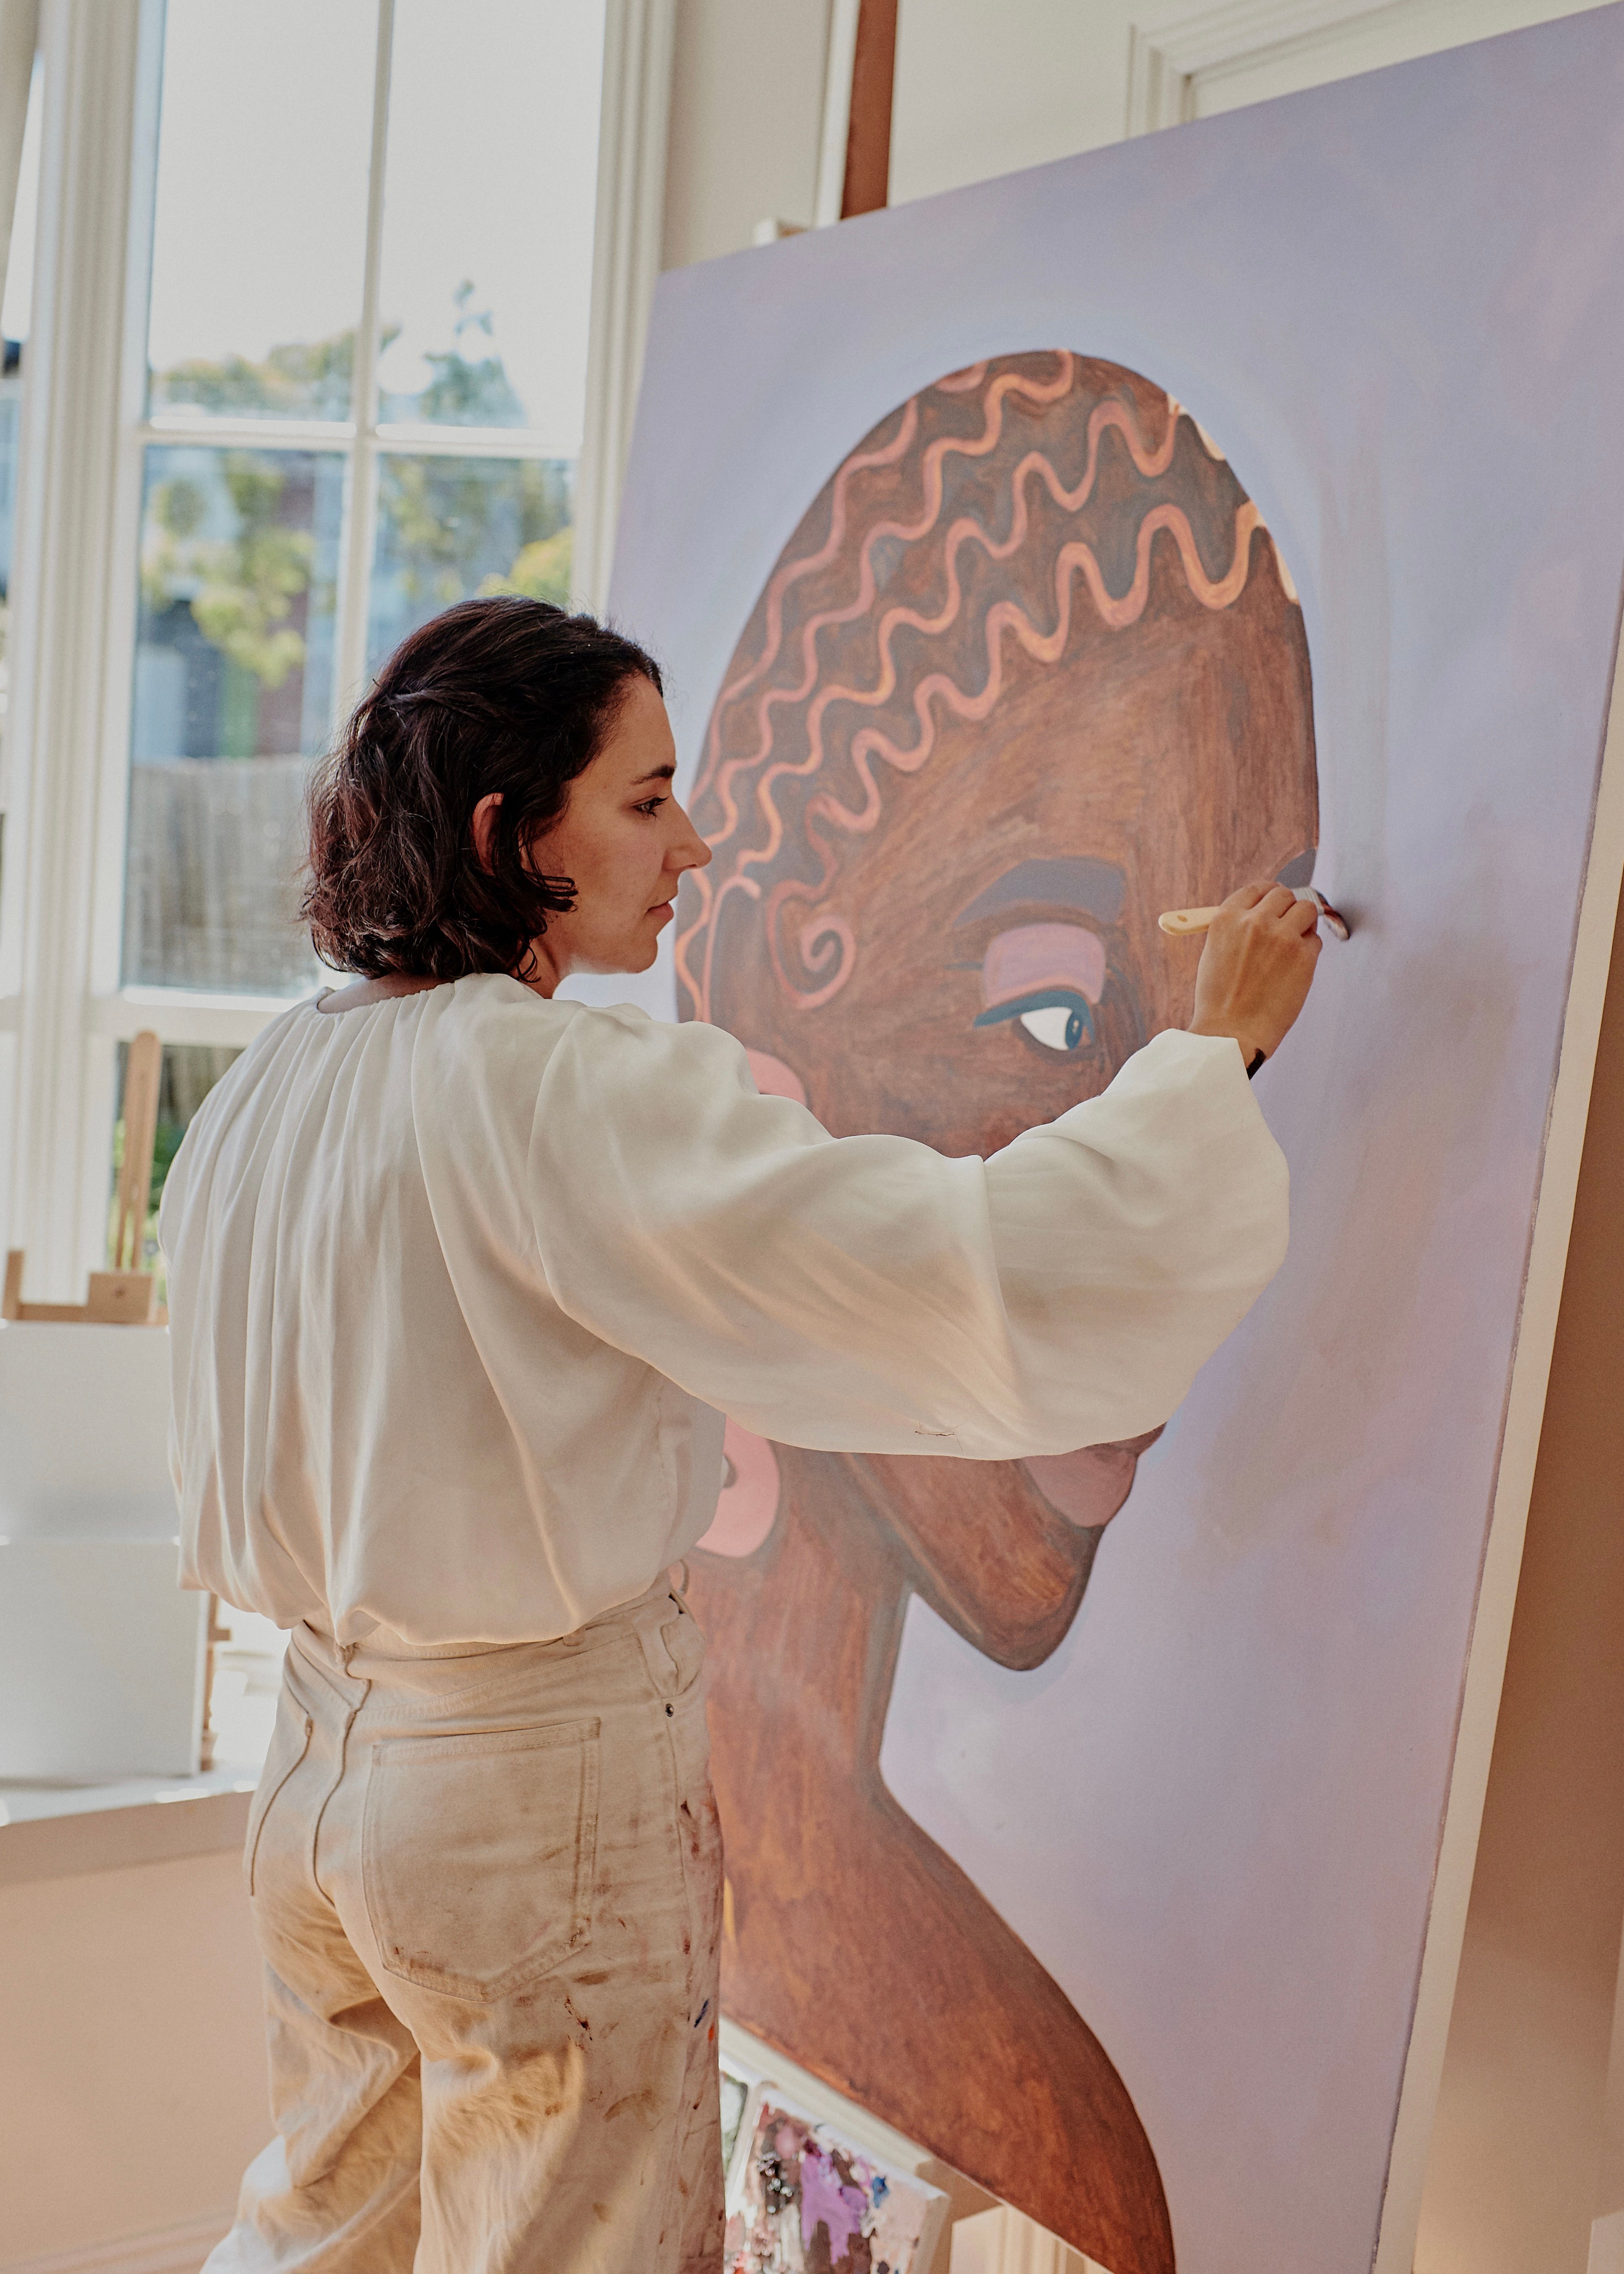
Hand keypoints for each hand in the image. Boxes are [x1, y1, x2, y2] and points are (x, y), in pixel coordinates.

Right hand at [1188, 883, 1320, 1062]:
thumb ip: (1237, 929)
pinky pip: (1315, 941)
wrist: (1231, 1033)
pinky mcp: (1303, 956)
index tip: (1275, 903)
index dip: (1269, 895)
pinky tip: (1293, 970)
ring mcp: (1282, 936)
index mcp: (1227, 918)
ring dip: (1303, 924)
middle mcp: (1255, 921)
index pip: (1258, 889)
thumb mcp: (1215, 953)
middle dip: (1287, 909)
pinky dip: (1308, 951)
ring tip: (1292, 947)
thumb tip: (1263, 913)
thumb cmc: (1220, 1000)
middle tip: (1286, 927)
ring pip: (1307, 909)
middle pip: (1284, 895)